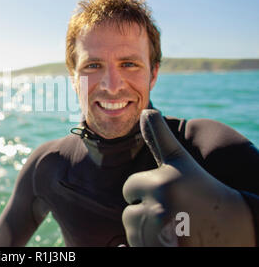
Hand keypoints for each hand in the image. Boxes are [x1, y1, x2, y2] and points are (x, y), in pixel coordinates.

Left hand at [121, 109, 254, 246]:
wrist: (233, 229)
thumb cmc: (204, 191)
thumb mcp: (181, 163)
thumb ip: (159, 137)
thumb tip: (146, 111)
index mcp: (162, 184)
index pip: (129, 187)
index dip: (146, 191)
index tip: (168, 194)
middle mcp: (160, 208)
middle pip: (128, 212)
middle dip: (145, 211)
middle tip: (174, 213)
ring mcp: (159, 235)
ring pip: (132, 230)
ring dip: (146, 230)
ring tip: (175, 227)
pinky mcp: (157, 251)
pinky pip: (131, 247)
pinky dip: (147, 244)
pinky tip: (170, 240)